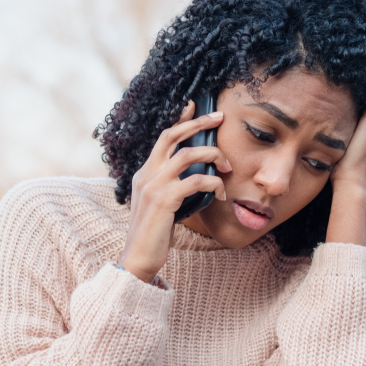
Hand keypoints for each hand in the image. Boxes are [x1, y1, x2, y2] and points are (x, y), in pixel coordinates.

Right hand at [118, 100, 230, 282]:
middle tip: (219, 117)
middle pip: (172, 136)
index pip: (163, 138)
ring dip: (212, 156)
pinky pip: (196, 181)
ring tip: (227, 166)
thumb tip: (198, 179)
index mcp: (144, 174)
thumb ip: (173, 189)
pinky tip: (221, 193)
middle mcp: (145, 174)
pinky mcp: (163, 200)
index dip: (179, 120)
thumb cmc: (154, 235)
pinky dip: (213, 183)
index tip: (193, 106)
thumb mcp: (162, 206)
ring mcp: (153, 185)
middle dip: (198, 123)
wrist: (138, 259)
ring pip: (187, 155)